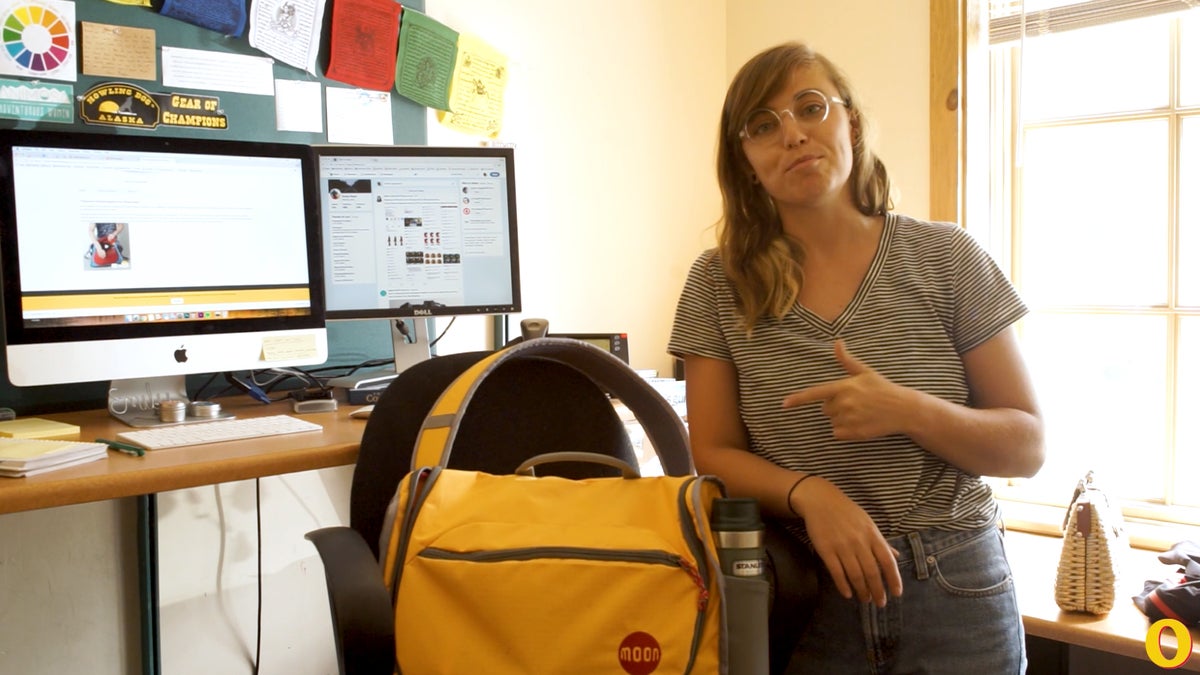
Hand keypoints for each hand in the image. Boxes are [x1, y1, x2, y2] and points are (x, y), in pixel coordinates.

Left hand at [781, 340, 913, 439]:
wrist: (903, 409)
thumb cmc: (883, 388)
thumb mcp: (865, 372)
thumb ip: (846, 361)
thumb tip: (837, 343)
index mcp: (844, 387)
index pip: (815, 393)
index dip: (798, 399)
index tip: (784, 405)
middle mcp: (844, 403)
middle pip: (825, 409)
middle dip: (835, 406)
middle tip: (856, 403)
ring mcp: (849, 419)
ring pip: (832, 421)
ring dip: (841, 419)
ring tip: (861, 413)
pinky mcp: (854, 433)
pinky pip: (838, 434)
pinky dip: (845, 431)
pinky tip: (860, 423)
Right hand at [790, 476, 902, 605]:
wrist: (821, 501)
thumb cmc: (847, 512)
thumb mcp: (868, 524)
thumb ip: (881, 542)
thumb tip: (896, 556)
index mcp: (873, 535)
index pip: (887, 561)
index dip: (894, 579)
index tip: (896, 593)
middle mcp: (859, 542)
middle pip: (872, 572)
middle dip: (877, 590)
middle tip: (880, 603)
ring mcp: (842, 546)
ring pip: (855, 575)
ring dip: (862, 590)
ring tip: (865, 600)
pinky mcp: (826, 550)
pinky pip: (836, 572)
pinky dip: (843, 585)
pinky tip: (847, 594)